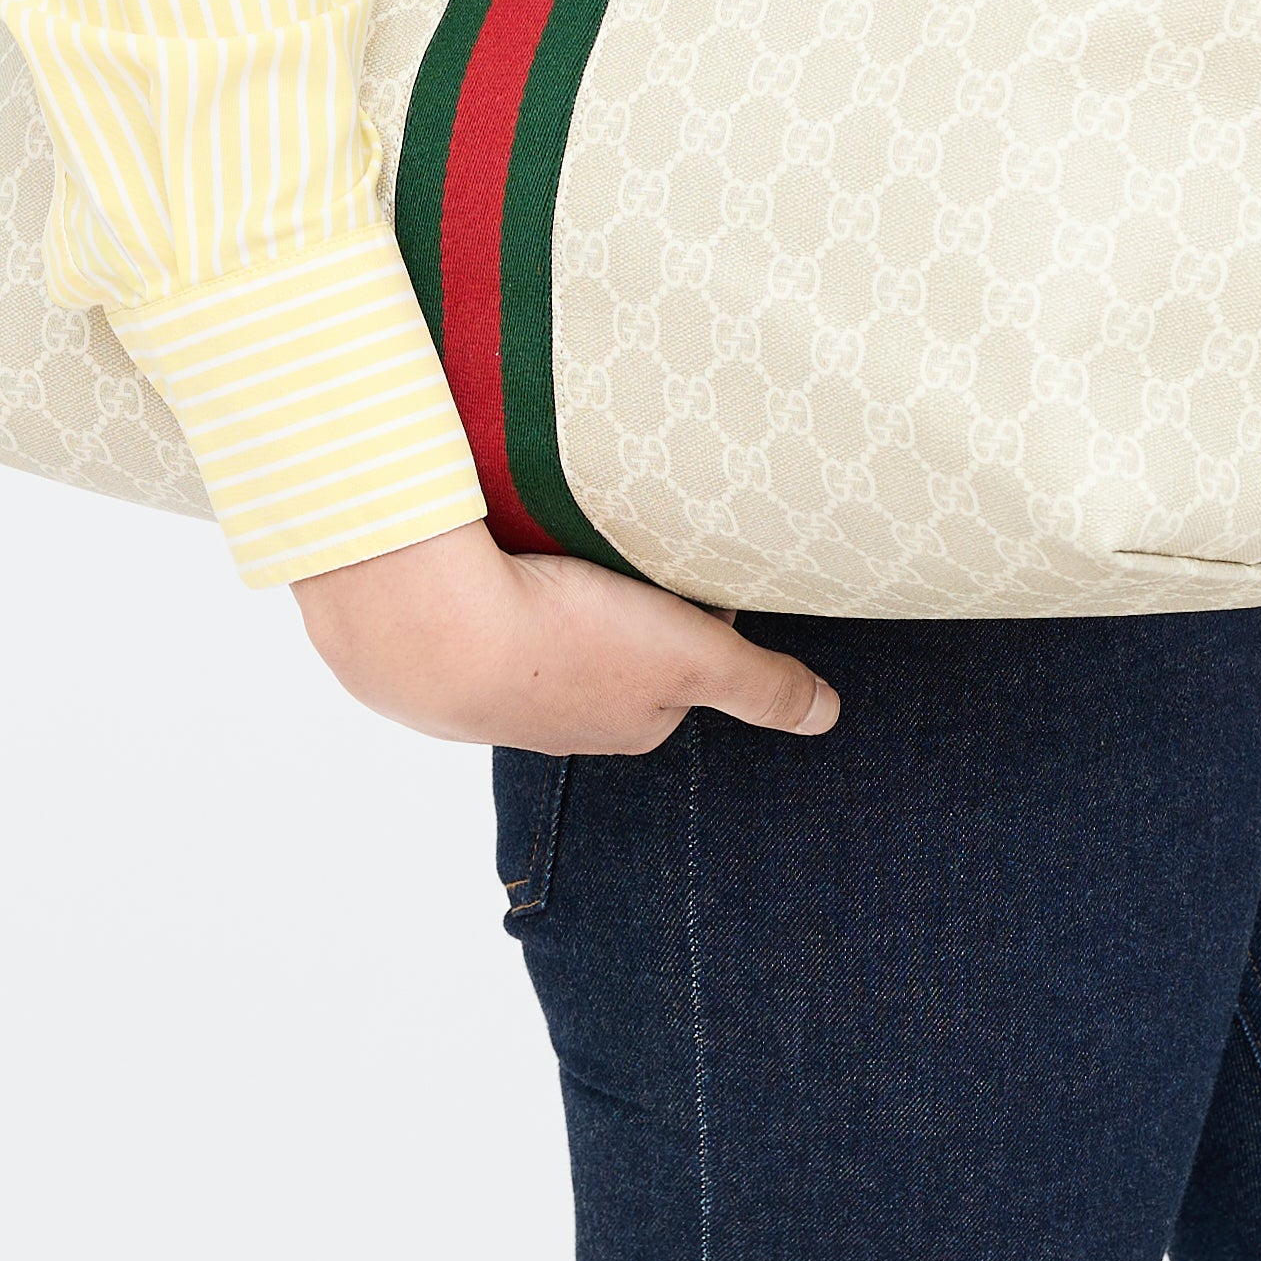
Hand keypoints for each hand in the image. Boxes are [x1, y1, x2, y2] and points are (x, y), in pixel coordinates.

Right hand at [292, 520, 839, 754]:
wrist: (433, 630)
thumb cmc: (567, 644)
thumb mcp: (693, 660)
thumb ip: (763, 687)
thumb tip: (828, 715)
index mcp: (631, 723)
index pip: (682, 659)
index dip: (693, 603)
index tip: (689, 558)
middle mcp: (566, 720)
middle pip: (619, 645)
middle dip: (628, 599)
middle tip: (625, 539)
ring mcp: (499, 692)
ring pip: (552, 629)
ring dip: (563, 588)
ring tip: (565, 536)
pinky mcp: (444, 650)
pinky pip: (490, 609)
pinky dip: (503, 581)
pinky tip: (502, 549)